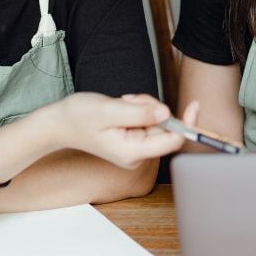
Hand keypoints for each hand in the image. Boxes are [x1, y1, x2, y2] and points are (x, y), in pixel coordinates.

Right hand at [55, 92, 197, 169]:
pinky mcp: (134, 139)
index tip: (194, 104)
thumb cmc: (79, 117)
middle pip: (165, 127)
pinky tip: (123, 107)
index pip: (172, 141)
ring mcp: (136, 148)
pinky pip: (148, 120)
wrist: (60, 122)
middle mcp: (137, 154)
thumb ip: (139, 112)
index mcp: (133, 152)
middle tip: (130, 100)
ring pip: (157, 121)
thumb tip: (166, 113)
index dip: (186, 123)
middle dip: (153, 108)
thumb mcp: (109, 110)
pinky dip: (139, 109)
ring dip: (144, 106)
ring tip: (122, 104)